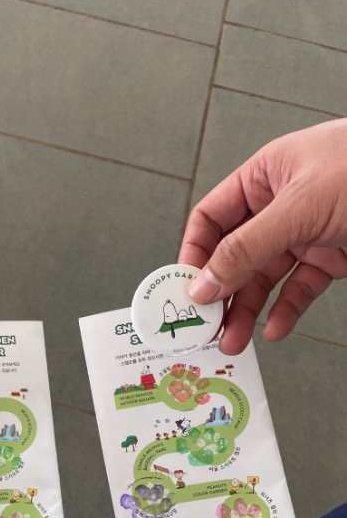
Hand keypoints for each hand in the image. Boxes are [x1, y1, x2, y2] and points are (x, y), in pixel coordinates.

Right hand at [179, 118, 346, 353]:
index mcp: (266, 177)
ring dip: (247, 311)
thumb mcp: (299, 207)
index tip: (185, 290)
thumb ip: (247, 248)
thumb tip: (203, 282)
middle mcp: (282, 205)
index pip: (212, 218)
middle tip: (207, 326)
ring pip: (264, 279)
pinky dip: (286, 311)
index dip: (195, 254)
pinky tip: (275, 330)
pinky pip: (299, 289)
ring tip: (233, 341)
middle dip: (220, 294)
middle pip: (235, 256)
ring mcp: (307, 233)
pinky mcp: (332, 257)